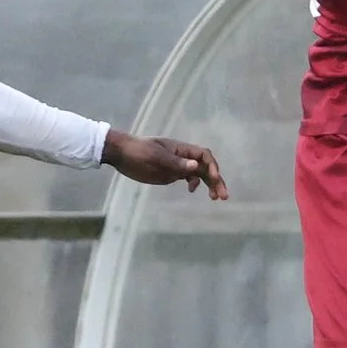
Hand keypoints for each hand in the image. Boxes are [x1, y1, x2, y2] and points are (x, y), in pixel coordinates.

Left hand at [104, 130, 227, 198]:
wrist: (122, 154)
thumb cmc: (138, 152)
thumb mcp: (156, 157)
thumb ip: (176, 163)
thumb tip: (195, 167)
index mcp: (181, 149)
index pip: (204, 156)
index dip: (212, 167)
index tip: (215, 179)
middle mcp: (183, 157)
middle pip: (206, 167)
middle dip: (217, 181)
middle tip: (224, 196)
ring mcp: (178, 166)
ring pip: (200, 174)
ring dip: (210, 185)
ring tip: (216, 198)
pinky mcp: (171, 174)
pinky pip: (189, 178)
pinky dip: (195, 184)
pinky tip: (193, 191)